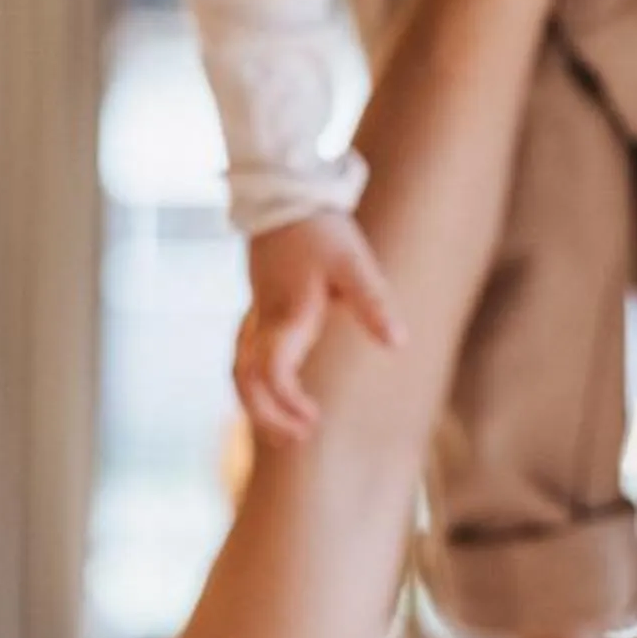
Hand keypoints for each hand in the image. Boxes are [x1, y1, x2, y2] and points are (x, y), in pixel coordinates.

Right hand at [235, 211, 405, 445]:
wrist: (282, 198)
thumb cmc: (321, 233)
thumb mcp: (355, 265)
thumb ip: (373, 304)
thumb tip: (397, 343)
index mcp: (286, 315)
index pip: (271, 371)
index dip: (286, 401)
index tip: (313, 420)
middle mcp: (262, 322)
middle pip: (245, 382)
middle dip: (266, 417)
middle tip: (301, 439)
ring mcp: (252, 319)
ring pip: (239, 374)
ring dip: (257, 408)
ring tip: (288, 434)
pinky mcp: (254, 315)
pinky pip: (242, 362)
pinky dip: (255, 389)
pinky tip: (277, 401)